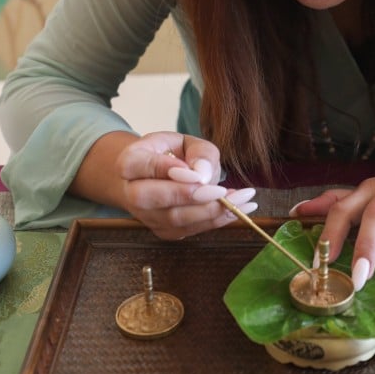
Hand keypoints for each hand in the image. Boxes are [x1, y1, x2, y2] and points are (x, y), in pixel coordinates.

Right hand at [116, 131, 257, 239]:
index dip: (166, 169)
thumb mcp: (186, 142)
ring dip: (211, 211)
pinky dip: (216, 220)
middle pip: (154, 198)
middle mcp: (131, 192)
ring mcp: (146, 216)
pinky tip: (239, 209)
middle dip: (190, 196)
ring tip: (244, 199)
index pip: (141, 166)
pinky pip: (189, 229)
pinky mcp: (163, 231)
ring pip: (174, 219)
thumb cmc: (170, 154)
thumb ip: (198, 153)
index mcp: (130, 162)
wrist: (154, 178)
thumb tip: (202, 175)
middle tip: (222, 191)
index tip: (196, 173)